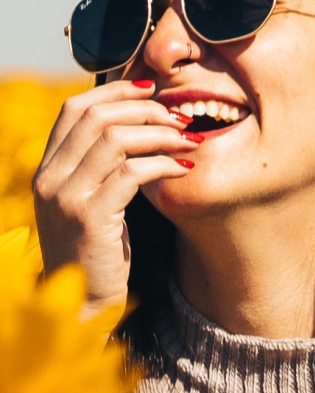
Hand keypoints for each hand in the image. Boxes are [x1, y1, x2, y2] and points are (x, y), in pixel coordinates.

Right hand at [31, 79, 198, 316]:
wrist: (83, 303)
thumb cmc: (99, 250)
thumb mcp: (94, 200)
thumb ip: (103, 166)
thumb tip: (140, 125)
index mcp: (47, 168)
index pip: (74, 108)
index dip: (116, 90)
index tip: (153, 90)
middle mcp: (50, 178)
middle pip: (97, 117)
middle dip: (147, 110)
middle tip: (182, 118)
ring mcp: (66, 198)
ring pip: (115, 139)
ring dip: (161, 134)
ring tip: (190, 140)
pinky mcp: (90, 218)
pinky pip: (131, 173)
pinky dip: (163, 164)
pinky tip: (184, 169)